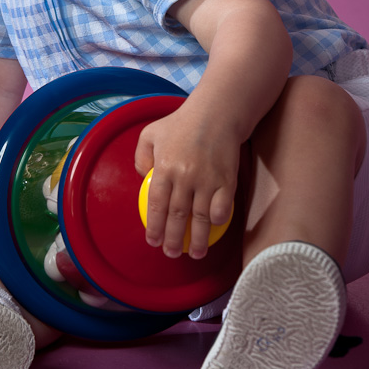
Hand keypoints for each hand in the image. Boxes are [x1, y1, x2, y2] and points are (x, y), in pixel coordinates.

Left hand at [134, 107, 240, 259]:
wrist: (216, 114)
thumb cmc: (181, 123)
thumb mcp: (150, 133)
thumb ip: (141, 157)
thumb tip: (143, 178)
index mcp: (164, 167)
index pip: (156, 205)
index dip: (154, 226)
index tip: (153, 241)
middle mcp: (184, 177)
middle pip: (177, 217)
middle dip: (173, 240)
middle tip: (171, 254)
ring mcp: (207, 180)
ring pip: (201, 218)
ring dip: (198, 239)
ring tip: (196, 254)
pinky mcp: (226, 181)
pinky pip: (222, 208)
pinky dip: (218, 221)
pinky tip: (214, 230)